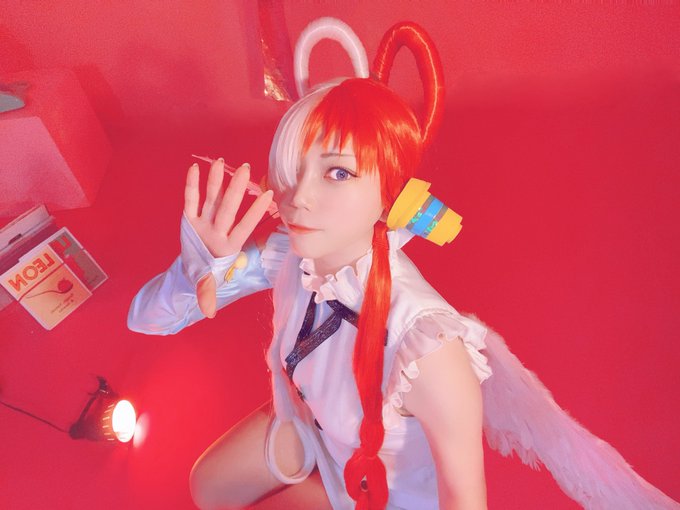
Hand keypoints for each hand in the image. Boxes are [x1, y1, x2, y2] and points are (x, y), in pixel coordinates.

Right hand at [184, 159, 273, 317]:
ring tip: (221, 162)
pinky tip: (195, 169)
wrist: (192, 271)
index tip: (270, 196)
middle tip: (247, 168)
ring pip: (211, 199)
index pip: (243, 226)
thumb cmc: (206, 275)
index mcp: (227, 246)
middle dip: (236, 189)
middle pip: (228, 207)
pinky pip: (191, 200)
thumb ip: (206, 294)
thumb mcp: (206, 285)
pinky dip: (192, 186)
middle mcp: (218, 230)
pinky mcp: (190, 220)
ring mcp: (204, 223)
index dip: (255, 213)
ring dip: (216, 181)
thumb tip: (208, 313)